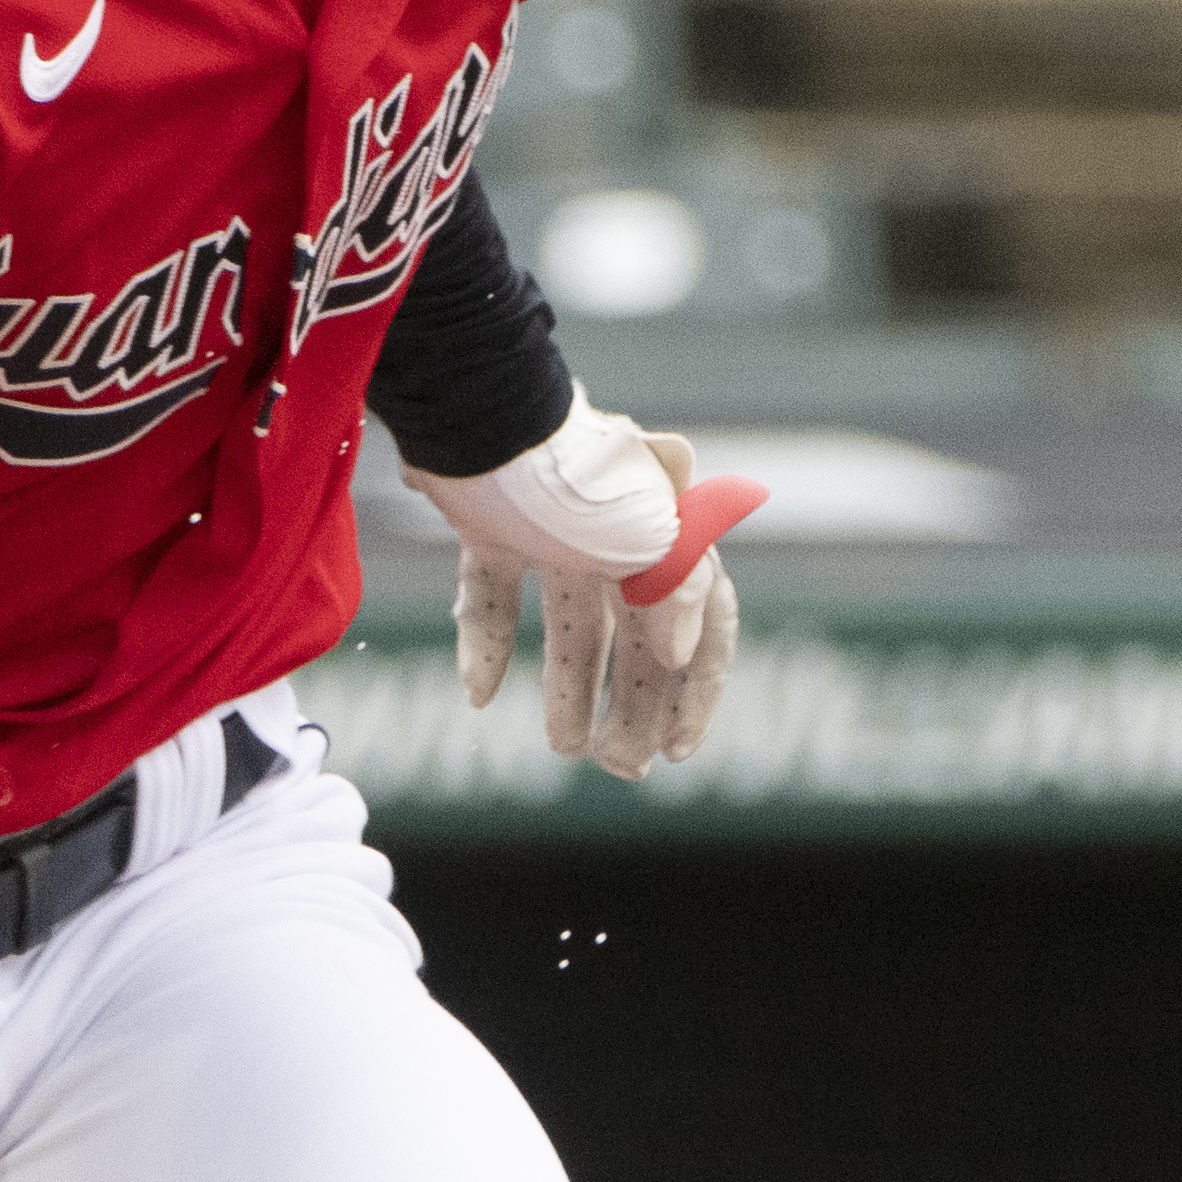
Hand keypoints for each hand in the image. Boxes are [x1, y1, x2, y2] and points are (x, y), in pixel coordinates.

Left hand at [406, 388, 765, 782]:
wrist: (476, 414)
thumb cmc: (574, 474)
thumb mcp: (650, 536)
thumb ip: (679, 593)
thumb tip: (679, 654)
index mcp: (670, 538)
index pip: (705, 624)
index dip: (698, 693)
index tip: (679, 752)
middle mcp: (617, 537)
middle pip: (638, 638)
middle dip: (634, 706)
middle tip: (618, 767)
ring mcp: (554, 532)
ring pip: (571, 626)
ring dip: (571, 689)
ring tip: (565, 749)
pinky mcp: (492, 528)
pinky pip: (496, 595)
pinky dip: (490, 642)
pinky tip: (480, 695)